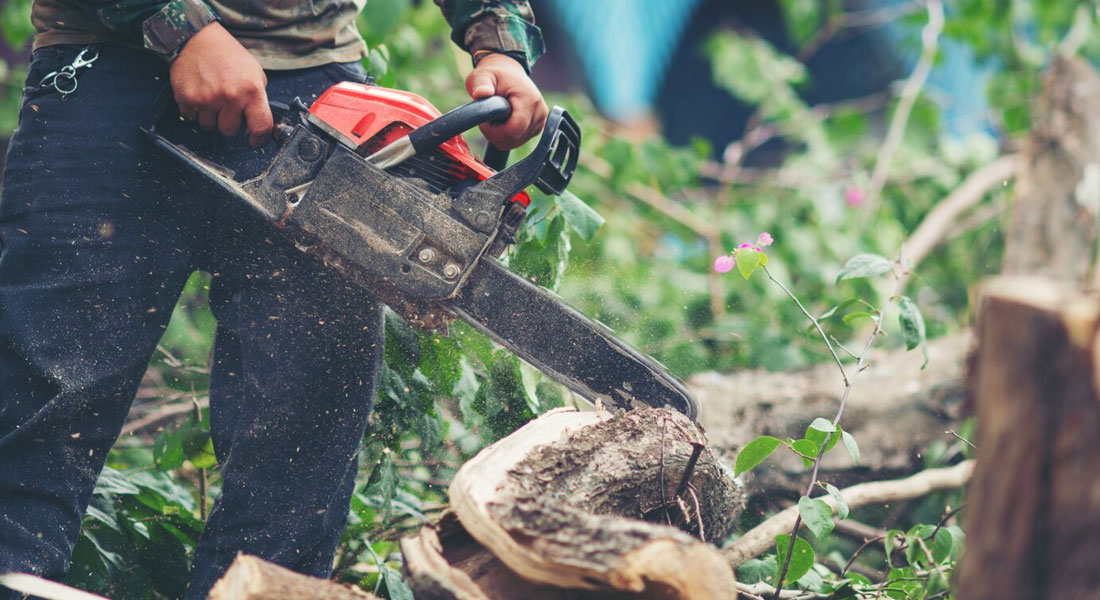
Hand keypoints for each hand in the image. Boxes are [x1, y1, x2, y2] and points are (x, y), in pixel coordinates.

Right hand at [170, 22, 272, 147]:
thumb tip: (259, 123)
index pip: (261, 127)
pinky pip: (191, 119)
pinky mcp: (187, 98)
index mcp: (251, 91)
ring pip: (210, 127)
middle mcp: (230, 97)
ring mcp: (207, 99)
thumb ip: (257, 99)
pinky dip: (195, 112)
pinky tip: (200, 96)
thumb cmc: (228, 56)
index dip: (259, 139)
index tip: (256, 142)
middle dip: (230, 124)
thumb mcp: (254, 73)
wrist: (198, 39)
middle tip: (228, 109)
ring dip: (211, 118)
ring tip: (213, 99)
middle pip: (230, 131)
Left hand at [465, 53, 547, 149]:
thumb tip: (481, 93)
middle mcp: (539, 111)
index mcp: (529, 99)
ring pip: (516, 142)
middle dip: (496, 134)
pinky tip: (502, 123)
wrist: (508, 72)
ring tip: (494, 119)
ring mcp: (541, 120)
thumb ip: (482, 85)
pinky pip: (519, 140)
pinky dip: (507, 137)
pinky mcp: (538, 126)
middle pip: (515, 139)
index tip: (484, 122)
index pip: (515, 130)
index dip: (495, 132)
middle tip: (487, 120)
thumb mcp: (483, 76)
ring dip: (501, 136)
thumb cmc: (495, 75)